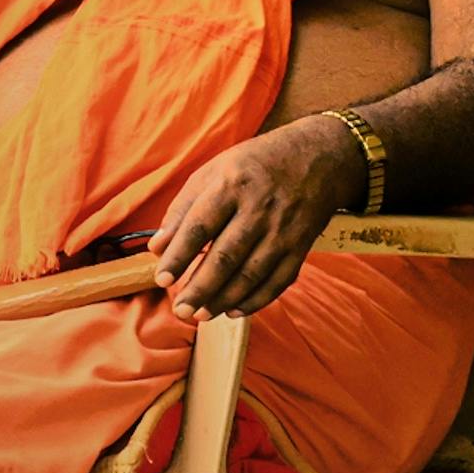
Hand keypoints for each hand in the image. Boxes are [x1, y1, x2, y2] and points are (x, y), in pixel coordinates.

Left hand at [147, 117, 363, 320]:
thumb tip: (157, 248)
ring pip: (252, 274)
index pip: (200, 226)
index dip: (179, 255)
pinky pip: (278, 281)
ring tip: (200, 315)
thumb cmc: (252, 166)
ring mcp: (283, 230)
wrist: (316, 157)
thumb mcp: (212, 173)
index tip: (162, 279)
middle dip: (201, 288)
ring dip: (224, 299)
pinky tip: (234, 311)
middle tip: (180, 310)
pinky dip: (256, 300)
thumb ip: (182, 209)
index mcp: (231, 185)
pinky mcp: (301, 246)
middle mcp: (259, 209)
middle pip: (226, 256)